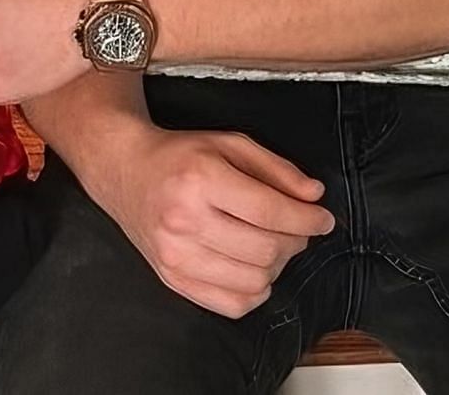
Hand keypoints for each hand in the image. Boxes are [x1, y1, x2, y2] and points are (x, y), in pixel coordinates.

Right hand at [81, 120, 334, 318]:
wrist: (125, 170)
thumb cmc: (180, 156)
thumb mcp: (230, 144)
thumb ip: (277, 168)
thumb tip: (314, 196)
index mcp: (200, 180)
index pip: (270, 212)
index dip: (307, 219)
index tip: (323, 218)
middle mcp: (183, 221)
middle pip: (266, 250)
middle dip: (296, 241)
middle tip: (296, 228)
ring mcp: (175, 256)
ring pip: (254, 282)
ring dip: (277, 266)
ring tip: (271, 244)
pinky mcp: (172, 279)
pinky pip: (233, 304)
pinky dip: (254, 291)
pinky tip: (250, 266)